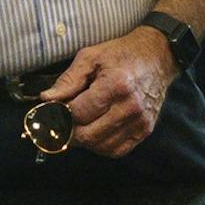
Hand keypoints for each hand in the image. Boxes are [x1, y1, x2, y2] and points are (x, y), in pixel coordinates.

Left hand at [39, 27, 177, 158]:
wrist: (157, 57)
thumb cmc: (121, 54)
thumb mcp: (90, 57)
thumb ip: (68, 80)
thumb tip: (47, 99)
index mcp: (115, 85)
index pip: (79, 112)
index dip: (62, 112)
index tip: (56, 108)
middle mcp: (130, 107)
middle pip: (88, 135)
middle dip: (70, 131)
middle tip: (63, 121)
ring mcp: (140, 121)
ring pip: (101, 146)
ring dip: (85, 140)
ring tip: (79, 125)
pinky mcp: (145, 130)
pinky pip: (118, 150)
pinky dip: (102, 146)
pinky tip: (96, 132)